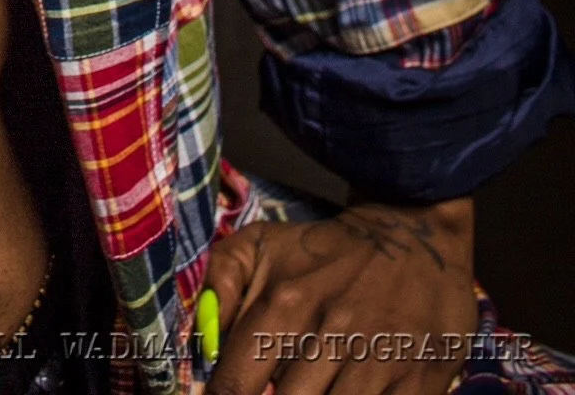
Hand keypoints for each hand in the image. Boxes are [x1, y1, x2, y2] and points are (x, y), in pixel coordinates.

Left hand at [201, 198, 478, 394]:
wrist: (416, 240)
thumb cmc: (326, 253)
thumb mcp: (261, 245)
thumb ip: (220, 283)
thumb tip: (201, 341)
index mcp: (285, 304)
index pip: (236, 383)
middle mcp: (330, 336)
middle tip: (270, 389)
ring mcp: (378, 363)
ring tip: (308, 387)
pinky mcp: (419, 384)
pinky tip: (342, 391)